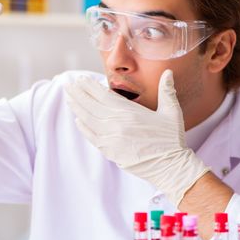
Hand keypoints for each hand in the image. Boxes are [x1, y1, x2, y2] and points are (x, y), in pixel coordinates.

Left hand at [65, 70, 209, 206]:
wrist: (170, 167)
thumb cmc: (172, 139)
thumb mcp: (171, 112)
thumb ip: (167, 90)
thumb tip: (168, 71)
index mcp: (129, 112)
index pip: (102, 94)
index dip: (89, 86)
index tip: (81, 78)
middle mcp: (116, 124)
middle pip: (90, 105)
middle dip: (77, 93)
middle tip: (67, 84)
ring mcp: (111, 139)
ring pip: (87, 120)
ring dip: (76, 107)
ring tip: (68, 97)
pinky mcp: (110, 152)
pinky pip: (91, 137)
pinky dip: (83, 127)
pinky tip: (78, 120)